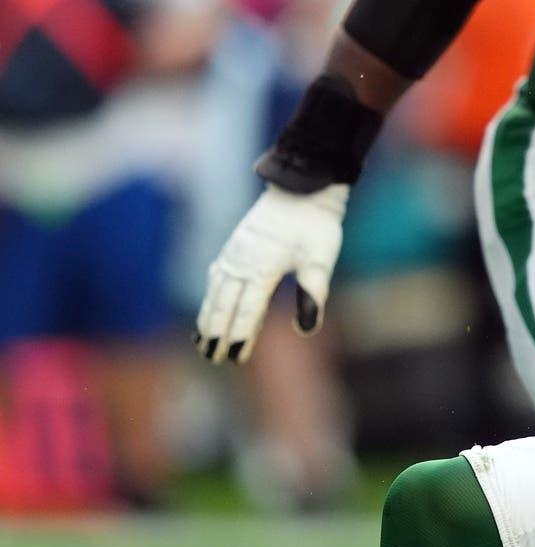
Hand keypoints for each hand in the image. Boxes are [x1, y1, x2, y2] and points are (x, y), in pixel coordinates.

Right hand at [196, 184, 347, 362]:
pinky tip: (209, 304)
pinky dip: (210, 294)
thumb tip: (307, 329)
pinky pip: (216, 276)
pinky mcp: (234, 246)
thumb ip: (313, 293)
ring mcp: (234, 254)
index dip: (241, 336)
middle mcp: (242, 263)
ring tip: (201, 340)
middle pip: (225, 305)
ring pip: (215, 292)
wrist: (302, 188)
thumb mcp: (321, 260)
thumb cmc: (315, 226)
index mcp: (263, 270)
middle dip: (218, 333)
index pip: (248, 312)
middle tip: (212, 358)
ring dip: (208, 317)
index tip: (235, 358)